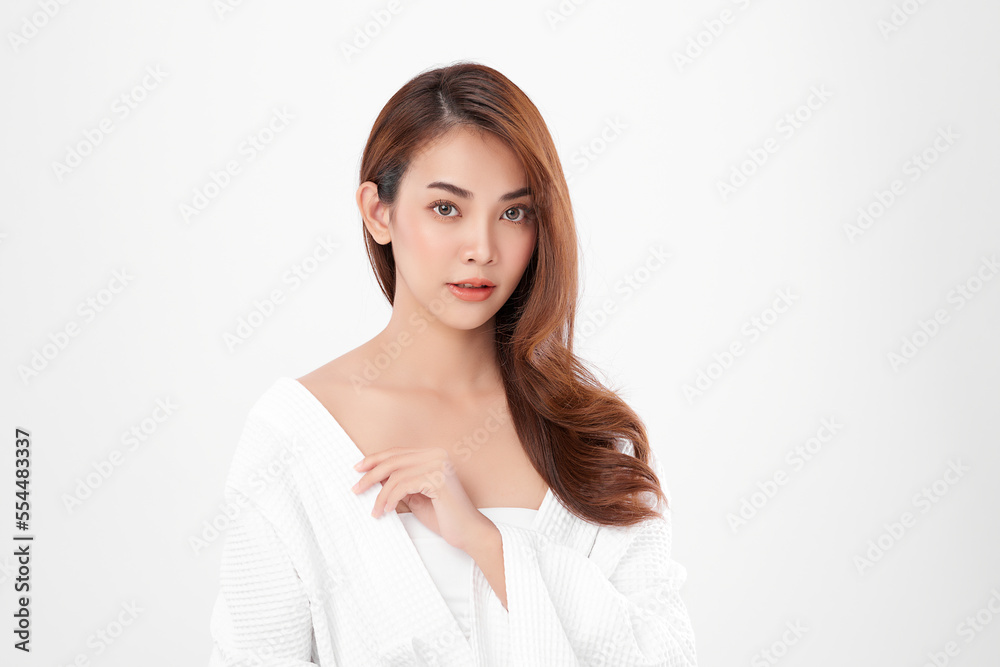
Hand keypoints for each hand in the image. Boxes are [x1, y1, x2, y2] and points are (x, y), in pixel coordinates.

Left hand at [351, 447, 485, 551]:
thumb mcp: (416, 496)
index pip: (397, 452)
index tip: (358, 469)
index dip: (375, 459)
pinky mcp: (439, 479)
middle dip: (370, 475)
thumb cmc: (445, 516)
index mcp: (433, 455)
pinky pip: (404, 486)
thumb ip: (399, 484)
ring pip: (396, 475)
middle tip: (356, 489)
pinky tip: (387, 510)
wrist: (469, 533)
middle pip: (393, 460)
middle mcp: (438, 455)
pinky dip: (391, 498)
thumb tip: (374, 476)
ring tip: (375, 510)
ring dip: (380, 495)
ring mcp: (439, 465)